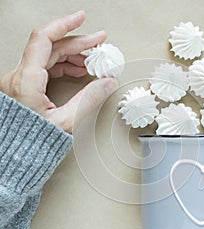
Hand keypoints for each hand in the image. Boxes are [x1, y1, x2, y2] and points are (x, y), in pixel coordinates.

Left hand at [0, 11, 116, 132]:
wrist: (16, 155)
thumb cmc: (33, 142)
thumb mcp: (66, 122)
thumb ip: (89, 100)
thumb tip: (107, 82)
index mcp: (26, 81)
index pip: (44, 39)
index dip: (65, 26)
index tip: (82, 19)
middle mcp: (20, 76)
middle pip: (50, 47)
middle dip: (77, 43)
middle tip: (98, 42)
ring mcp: (21, 80)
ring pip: (48, 55)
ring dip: (72, 55)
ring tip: (91, 61)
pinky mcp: (25, 85)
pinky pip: (45, 66)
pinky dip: (63, 65)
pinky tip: (78, 69)